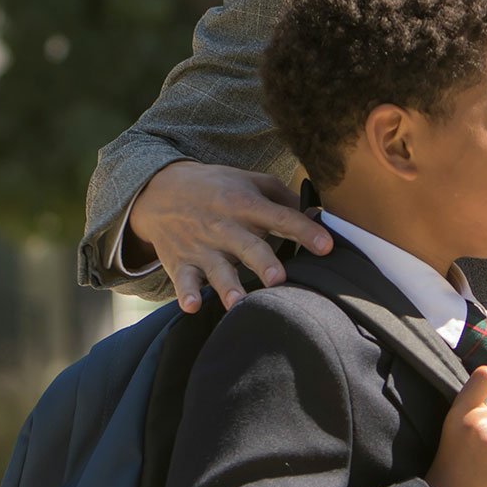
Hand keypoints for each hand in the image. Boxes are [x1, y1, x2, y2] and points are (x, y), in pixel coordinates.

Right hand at [126, 160, 332, 311]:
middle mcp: (224, 226)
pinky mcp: (181, 263)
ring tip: (239, 303)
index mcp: (245, 203)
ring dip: (228, 287)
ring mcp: (201, 246)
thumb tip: (316, 214)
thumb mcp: (248, 180)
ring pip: (217, 270)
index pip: (280, 217)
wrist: (158, 189)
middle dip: (263, 263)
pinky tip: (192, 305)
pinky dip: (186, 294)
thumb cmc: (214, 187)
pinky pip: (183, 281)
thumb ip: (282, 197)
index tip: (327, 247)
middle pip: (248, 246)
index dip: (305, 231)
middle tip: (278, 279)